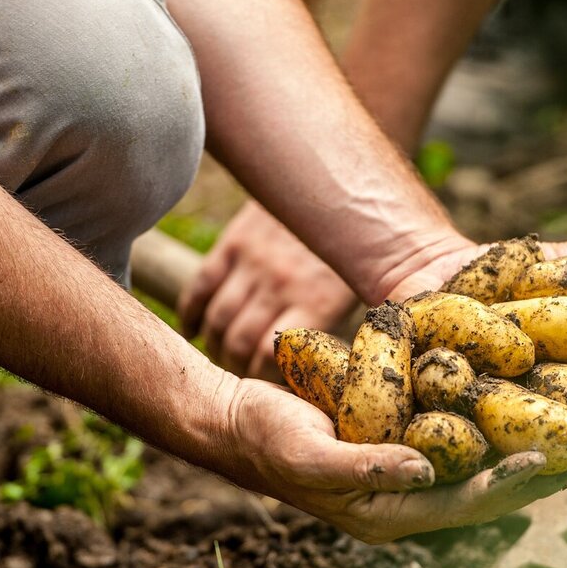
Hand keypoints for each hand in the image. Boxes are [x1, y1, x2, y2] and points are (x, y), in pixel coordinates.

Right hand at [178, 201, 358, 379]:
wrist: (340, 174)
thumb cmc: (365, 240)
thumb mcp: (370, 282)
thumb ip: (368, 321)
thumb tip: (376, 363)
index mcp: (316, 301)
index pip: (273, 358)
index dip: (264, 382)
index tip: (268, 393)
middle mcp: (280, 284)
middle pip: (239, 344)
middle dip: (235, 369)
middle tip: (240, 381)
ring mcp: (253, 263)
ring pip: (218, 320)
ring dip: (214, 346)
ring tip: (221, 359)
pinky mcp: (235, 242)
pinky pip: (202, 285)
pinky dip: (191, 313)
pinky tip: (192, 331)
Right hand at [225, 378, 562, 541]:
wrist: (241, 421)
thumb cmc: (266, 440)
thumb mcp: (307, 454)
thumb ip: (363, 467)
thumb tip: (425, 468)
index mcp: (393, 514)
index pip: (466, 504)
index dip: (509, 483)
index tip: (553, 456)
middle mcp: (417, 493)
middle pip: (501, 481)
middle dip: (562, 459)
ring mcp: (419, 463)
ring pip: (499, 450)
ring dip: (552, 430)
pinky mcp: (415, 431)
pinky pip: (475, 422)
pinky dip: (514, 405)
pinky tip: (551, 381)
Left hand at [382, 231, 566, 457]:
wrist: (426, 271)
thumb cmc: (502, 273)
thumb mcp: (556, 265)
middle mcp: (541, 413)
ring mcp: (495, 425)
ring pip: (531, 448)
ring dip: (561, 452)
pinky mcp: (443, 428)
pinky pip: (463, 444)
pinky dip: (482, 449)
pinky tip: (505, 456)